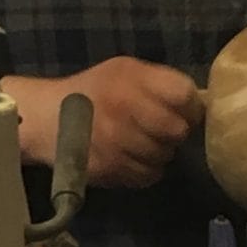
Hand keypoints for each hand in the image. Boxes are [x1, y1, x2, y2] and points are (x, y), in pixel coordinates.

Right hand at [4, 58, 204, 190]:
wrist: (48, 118)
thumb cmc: (94, 91)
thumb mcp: (124, 71)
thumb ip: (159, 82)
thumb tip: (199, 103)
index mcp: (131, 78)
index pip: (184, 96)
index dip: (190, 108)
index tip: (184, 112)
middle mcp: (124, 108)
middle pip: (178, 131)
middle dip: (175, 133)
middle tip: (161, 131)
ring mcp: (116, 141)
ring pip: (164, 157)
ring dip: (159, 153)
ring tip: (141, 143)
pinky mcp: (109, 168)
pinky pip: (147, 175)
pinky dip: (145, 170)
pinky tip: (130, 158)